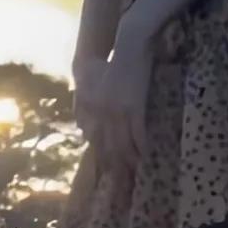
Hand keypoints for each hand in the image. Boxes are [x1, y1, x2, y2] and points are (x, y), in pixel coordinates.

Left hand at [80, 31, 152, 179]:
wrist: (127, 45)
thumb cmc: (110, 64)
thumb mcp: (89, 86)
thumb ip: (83, 109)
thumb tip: (84, 133)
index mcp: (89, 108)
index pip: (94, 141)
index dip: (101, 159)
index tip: (106, 174)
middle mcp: (100, 113)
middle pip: (108, 146)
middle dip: (114, 166)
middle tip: (121, 182)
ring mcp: (117, 110)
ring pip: (122, 142)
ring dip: (129, 159)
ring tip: (135, 173)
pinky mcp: (134, 105)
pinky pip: (137, 131)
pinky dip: (141, 145)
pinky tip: (145, 154)